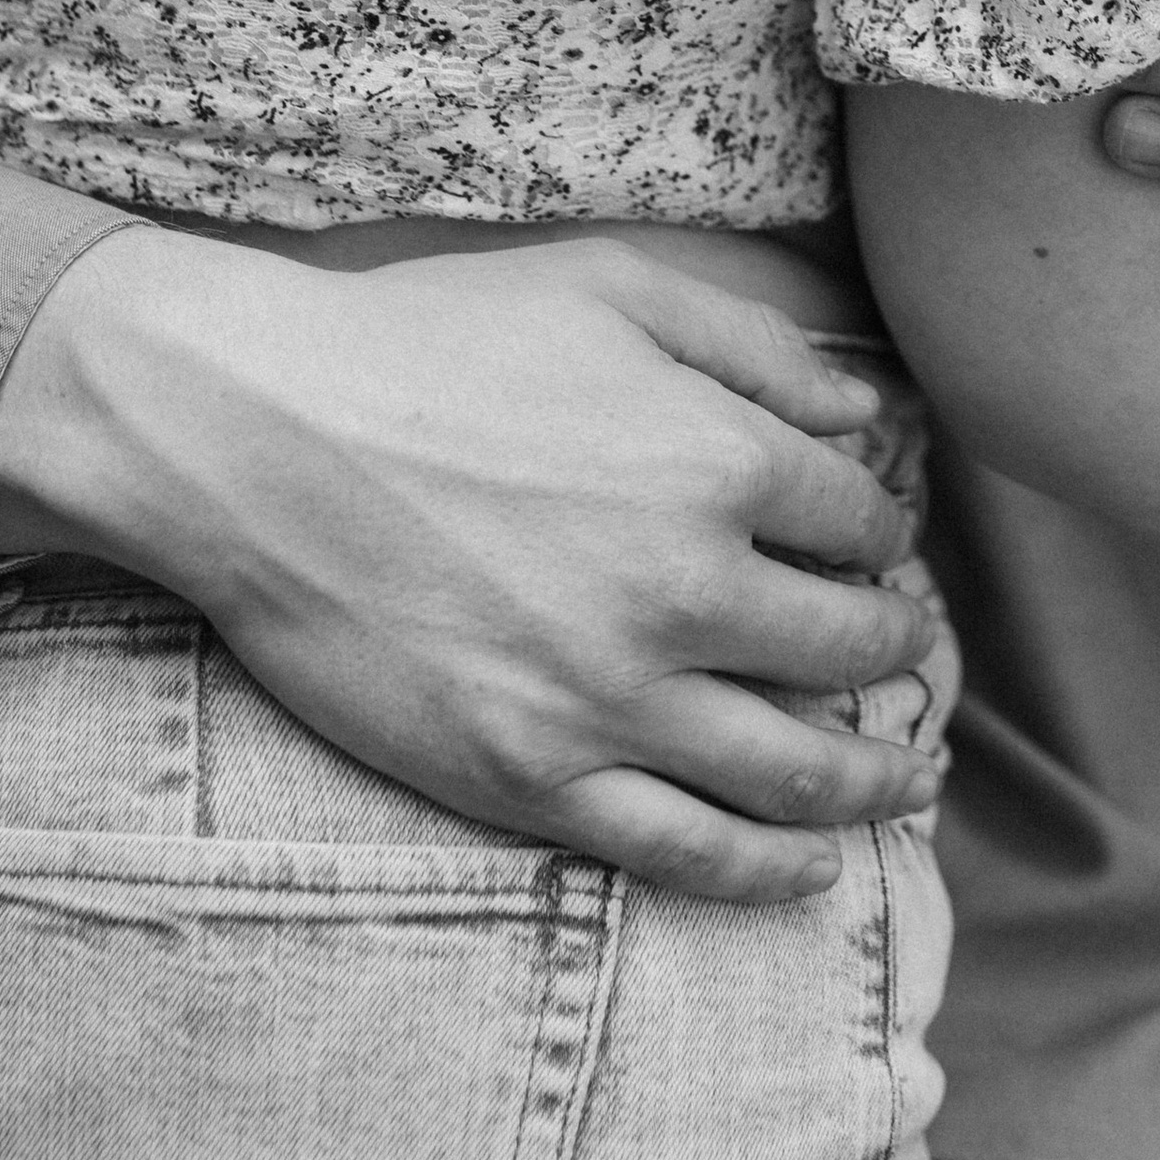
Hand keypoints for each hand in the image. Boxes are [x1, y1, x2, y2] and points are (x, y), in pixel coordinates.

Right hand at [0, 224, 941, 902]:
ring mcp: (610, 699)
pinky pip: (685, 851)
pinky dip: (769, 871)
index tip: (871, 544)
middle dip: (894, 647)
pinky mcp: (530, 778)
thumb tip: (867, 421)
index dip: (878, 532)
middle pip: (848, 648)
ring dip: (871, 781)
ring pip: (794, 772)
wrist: (255, 437)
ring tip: (900, 778)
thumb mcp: (610, 288)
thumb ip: (755, 346)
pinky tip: (812, 869)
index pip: (857, 520)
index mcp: (717, 462)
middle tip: (904, 650)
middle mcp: (687, 591)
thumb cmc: (429, 342)